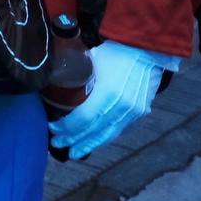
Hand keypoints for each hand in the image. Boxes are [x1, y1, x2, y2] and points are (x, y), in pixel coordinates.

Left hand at [49, 40, 179, 158]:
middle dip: (75, 140)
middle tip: (58, 144)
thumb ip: (77, 77)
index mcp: (108, 93)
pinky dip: (104, 136)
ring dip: (90, 144)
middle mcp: (122, 107)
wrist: (147, 49)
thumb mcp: (91, 61)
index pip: (83, 118)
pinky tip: (94, 140)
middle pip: (94, 130)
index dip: (67, 127)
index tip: (53, 128)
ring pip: (108, 134)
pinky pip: (119, 129)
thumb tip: (57, 84)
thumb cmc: (116, 52)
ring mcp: (133, 111)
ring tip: (75, 151)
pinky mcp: (140, 112)